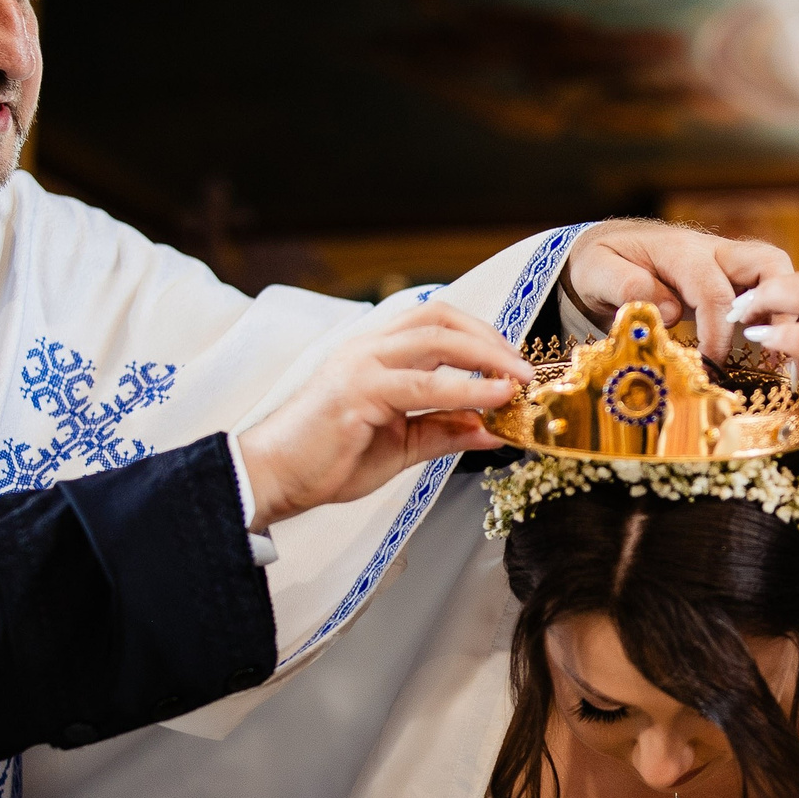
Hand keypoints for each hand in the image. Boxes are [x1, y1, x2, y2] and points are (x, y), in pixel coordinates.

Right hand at [237, 301, 530, 527]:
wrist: (274, 478)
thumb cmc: (328, 459)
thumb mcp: (401, 444)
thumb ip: (445, 431)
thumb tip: (494, 429)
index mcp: (374, 353)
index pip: (435, 322)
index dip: (479, 335)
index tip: (510, 362)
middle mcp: (367, 349)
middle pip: (440, 319)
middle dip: (489, 340)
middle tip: (523, 369)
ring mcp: (360, 366)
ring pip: (435, 342)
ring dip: (485, 358)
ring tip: (517, 382)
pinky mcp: (357, 393)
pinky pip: (422, 385)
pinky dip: (464, 390)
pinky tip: (491, 402)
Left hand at [564, 221, 791, 359]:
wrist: (604, 249)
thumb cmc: (600, 262)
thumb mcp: (597, 272)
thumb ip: (629, 287)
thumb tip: (672, 312)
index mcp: (680, 251)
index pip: (715, 290)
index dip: (719, 333)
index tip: (712, 366)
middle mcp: (712, 251)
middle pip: (769, 263)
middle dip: (778, 307)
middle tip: (773, 351)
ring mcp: (726, 262)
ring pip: (776, 273)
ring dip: (785, 310)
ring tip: (778, 354)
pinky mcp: (731, 278)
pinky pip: (766, 290)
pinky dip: (776, 316)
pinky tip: (770, 352)